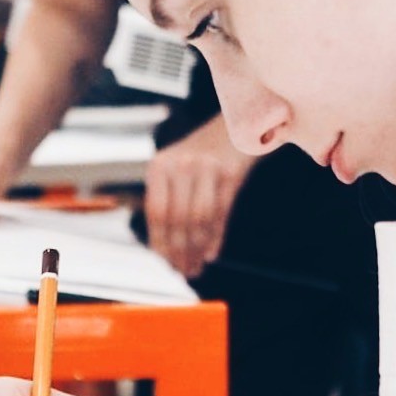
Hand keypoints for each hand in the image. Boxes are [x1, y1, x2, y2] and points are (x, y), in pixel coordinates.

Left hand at [144, 117, 256, 277]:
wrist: (239, 124)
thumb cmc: (206, 153)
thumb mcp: (178, 169)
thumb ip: (169, 201)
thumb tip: (164, 248)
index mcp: (160, 166)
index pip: (156, 213)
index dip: (160, 242)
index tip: (165, 263)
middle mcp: (180, 165)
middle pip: (176, 219)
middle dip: (179, 251)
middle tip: (183, 271)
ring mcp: (206, 167)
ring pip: (199, 219)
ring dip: (197, 249)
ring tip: (196, 267)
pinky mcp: (231, 172)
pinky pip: (221, 213)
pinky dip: (215, 238)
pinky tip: (211, 253)